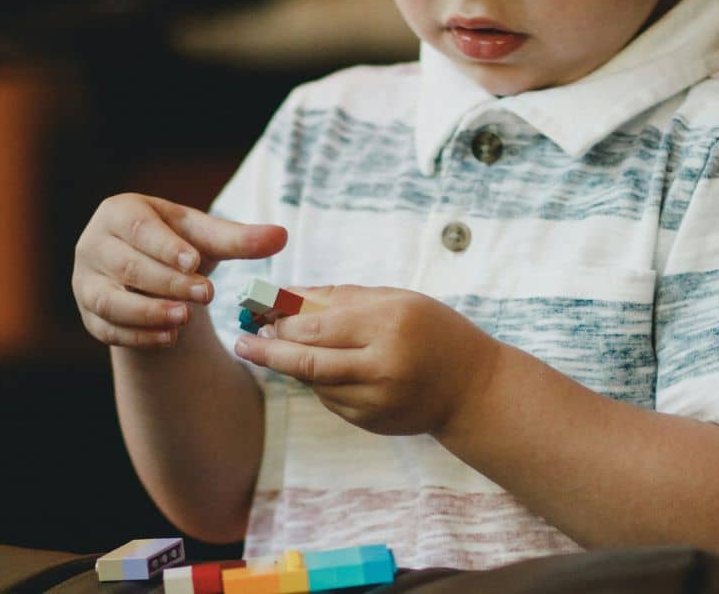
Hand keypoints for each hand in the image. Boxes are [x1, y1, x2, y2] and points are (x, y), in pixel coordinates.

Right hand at [72, 193, 285, 347]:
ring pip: (109, 300)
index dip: (165, 246)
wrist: (151, 275)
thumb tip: (281, 236)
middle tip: (204, 294)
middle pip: (126, 265)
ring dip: (147, 312)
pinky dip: (138, 336)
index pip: (139, 228)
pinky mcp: (89, 314)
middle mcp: (94, 244)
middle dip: (167, 282)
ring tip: (184, 319)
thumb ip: (240, 239)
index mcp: (120, 212)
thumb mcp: (207, 239)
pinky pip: (107, 328)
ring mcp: (85, 281)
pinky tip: (169, 339)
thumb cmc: (179, 246)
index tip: (194, 261)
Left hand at [233, 285, 503, 435]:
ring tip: (281, 348)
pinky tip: (327, 369)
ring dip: (293, 366)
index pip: (317, 324)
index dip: (281, 320)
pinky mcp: (372, 422)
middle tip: (245, 341)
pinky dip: (320, 383)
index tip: (256, 312)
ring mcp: (377, 399)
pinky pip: (330, 400)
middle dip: (269, 350)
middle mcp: (383, 365)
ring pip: (314, 383)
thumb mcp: (395, 300)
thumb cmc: (432, 331)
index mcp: (389, 324)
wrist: (473, 388)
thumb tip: (285, 295)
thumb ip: (340, 296)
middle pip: (306, 361)